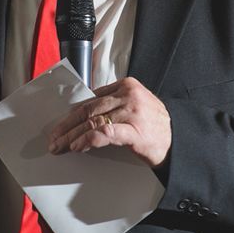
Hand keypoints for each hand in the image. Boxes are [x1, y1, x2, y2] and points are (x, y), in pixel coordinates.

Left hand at [48, 77, 171, 166]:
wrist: (178, 141)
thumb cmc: (155, 126)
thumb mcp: (136, 105)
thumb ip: (114, 104)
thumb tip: (84, 116)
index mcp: (127, 85)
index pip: (91, 99)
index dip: (72, 114)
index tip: (61, 126)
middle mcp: (129, 96)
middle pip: (88, 110)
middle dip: (67, 126)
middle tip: (55, 138)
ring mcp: (132, 112)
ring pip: (92, 122)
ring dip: (72, 136)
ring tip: (61, 146)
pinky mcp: (134, 131)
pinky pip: (103, 133)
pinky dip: (87, 140)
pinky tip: (78, 147)